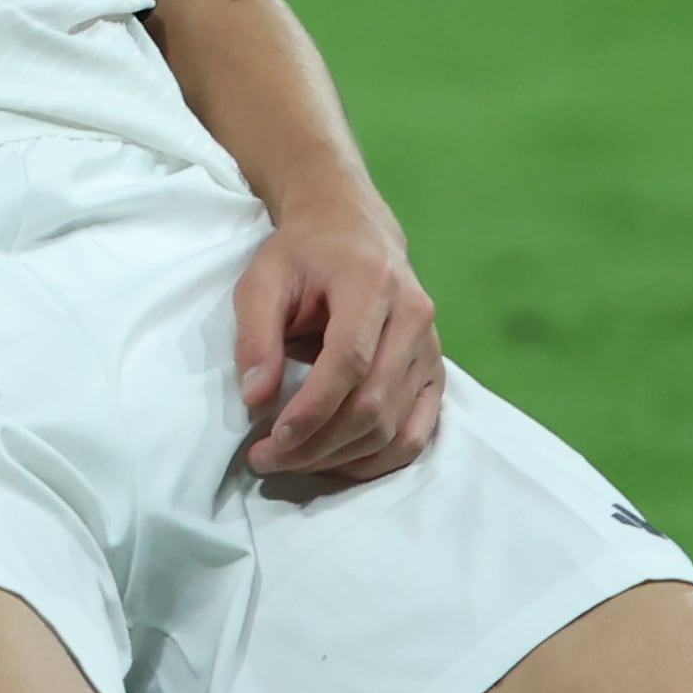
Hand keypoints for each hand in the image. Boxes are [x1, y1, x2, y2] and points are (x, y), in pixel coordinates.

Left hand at [233, 206, 442, 483]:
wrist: (353, 230)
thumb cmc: (304, 255)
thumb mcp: (262, 279)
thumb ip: (255, 337)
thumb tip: (255, 400)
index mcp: (373, 283)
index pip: (350, 361)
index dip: (313, 409)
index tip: (272, 440)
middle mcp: (415, 316)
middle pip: (373, 402)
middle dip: (318, 443)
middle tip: (267, 458)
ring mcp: (432, 348)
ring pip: (395, 426)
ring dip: (342, 457)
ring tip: (293, 461)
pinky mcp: (437, 371)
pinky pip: (419, 432)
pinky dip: (379, 459)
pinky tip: (339, 463)